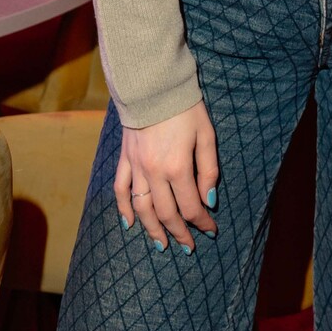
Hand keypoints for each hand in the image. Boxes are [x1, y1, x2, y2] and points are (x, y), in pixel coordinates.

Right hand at [114, 101, 218, 251]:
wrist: (153, 84)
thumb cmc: (185, 107)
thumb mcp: (206, 135)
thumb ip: (208, 170)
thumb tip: (209, 200)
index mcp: (177, 167)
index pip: (191, 207)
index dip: (202, 223)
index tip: (211, 230)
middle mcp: (154, 172)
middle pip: (166, 213)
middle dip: (179, 233)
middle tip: (189, 246)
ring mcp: (136, 167)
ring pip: (142, 209)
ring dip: (152, 230)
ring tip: (162, 245)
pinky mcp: (125, 158)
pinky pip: (121, 189)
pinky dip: (124, 209)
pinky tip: (130, 223)